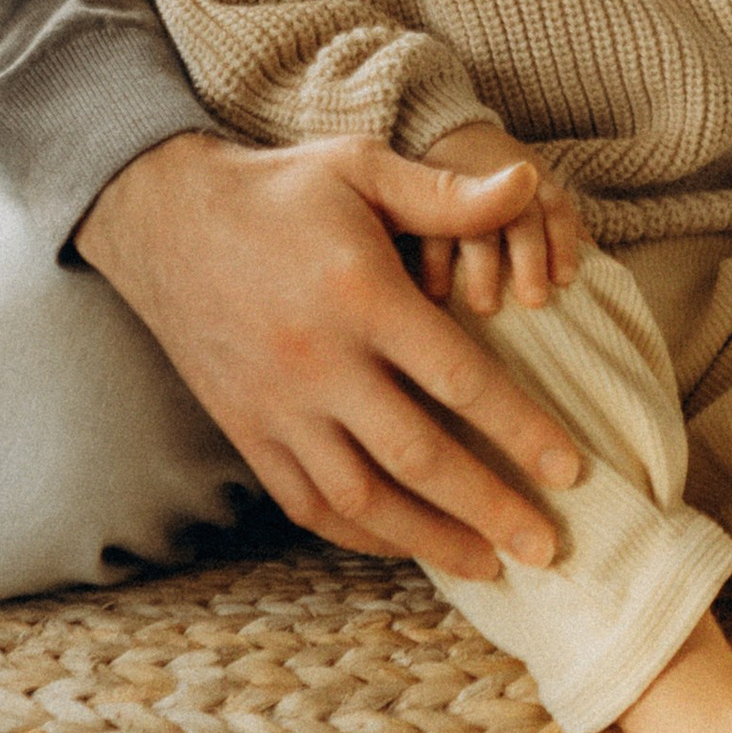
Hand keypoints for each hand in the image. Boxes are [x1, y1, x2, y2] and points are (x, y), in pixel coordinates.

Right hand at [74, 126, 585, 584]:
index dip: (520, 429)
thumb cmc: (279, 190)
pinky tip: (407, 545)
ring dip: (431, 539)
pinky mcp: (246, 430)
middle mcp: (318, 362)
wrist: (162, 219)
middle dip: (489, 507)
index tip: (570, 468)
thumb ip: (446, 192)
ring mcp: (277, 405)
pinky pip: (307, 502)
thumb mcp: (362, 168)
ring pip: (361, 497)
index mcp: (359, 296)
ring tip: (490, 564)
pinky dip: (360, 535)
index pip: (457, 378)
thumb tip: (529, 183)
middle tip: (548, 546)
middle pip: (418, 455)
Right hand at [410, 119, 586, 315]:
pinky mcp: (425, 196)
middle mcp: (502, 182)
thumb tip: (601, 281)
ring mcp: (461, 188)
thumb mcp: (541, 194)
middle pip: (520, 217)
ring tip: (486, 308)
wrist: (454, 133)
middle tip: (534, 301)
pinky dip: (433, 263)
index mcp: (535, 183)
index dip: (564, 242)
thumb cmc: (509, 183)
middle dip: (529, 258)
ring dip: (482, 268)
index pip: (557, 208)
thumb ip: (564, 232)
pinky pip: (426, 229)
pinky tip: (438, 294)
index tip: (565, 280)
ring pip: (473, 224)